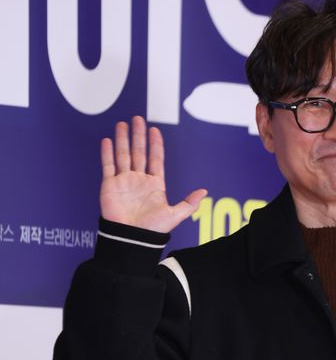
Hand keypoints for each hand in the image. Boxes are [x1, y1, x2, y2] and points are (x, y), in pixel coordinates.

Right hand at [100, 115, 207, 232]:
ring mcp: (124, 182)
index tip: (154, 130)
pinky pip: (108, 166)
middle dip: (138, 136)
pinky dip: (107, 153)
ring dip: (122, 139)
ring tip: (122, 124)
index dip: (155, 144)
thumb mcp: (175, 216)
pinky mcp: (110, 186)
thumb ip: (189, 203)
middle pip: (138, 153)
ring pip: (123, 155)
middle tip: (138, 119)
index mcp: (155, 185)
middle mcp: (139, 181)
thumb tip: (204, 192)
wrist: (132, 239)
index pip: (156, 159)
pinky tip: (108, 140)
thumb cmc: (152, 230)